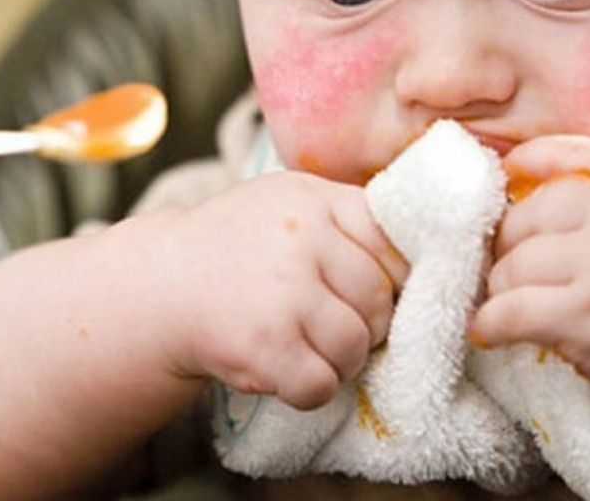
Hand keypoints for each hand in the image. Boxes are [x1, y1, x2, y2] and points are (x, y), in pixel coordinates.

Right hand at [157, 172, 405, 409]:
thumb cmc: (237, 246)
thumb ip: (348, 219)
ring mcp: (282, 295)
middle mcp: (300, 241)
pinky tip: (286, 369)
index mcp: (313, 200)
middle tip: (331, 325)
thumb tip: (428, 260)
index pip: (393, 242)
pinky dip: (310, 388)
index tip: (380, 293)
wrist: (161, 284)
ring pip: (354, 346)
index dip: (398, 277)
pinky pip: (321, 384)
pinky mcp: (264, 346)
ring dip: (339, 360)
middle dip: (366, 325)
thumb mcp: (287, 204)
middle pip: (379, 301)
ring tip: (306, 346)